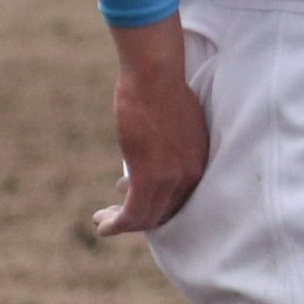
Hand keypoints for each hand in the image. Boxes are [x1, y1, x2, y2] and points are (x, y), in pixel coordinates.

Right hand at [94, 18, 208, 236]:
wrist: (156, 77)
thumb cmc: (163, 90)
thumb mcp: (173, 123)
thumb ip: (167, 146)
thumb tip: (149, 156)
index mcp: (200, 162)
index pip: (181, 199)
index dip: (157, 205)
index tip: (134, 200)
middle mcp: (190, 176)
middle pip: (165, 213)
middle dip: (139, 219)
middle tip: (115, 217)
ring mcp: (171, 179)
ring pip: (147, 217)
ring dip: (122, 224)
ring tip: (103, 221)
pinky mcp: (148, 178)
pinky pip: (133, 214)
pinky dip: (117, 224)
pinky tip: (103, 226)